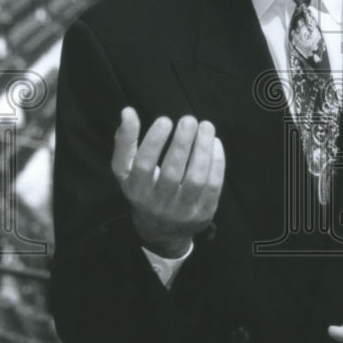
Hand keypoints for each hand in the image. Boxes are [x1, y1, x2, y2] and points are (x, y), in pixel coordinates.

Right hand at [111, 107, 224, 257]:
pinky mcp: (203, 213)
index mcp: (136, 190)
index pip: (143, 165)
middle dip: (182, 143)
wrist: (161, 230)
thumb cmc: (143, 189)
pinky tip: (214, 143)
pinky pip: (213, 186)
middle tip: (189, 119)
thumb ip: (125, 141)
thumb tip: (128, 111)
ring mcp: (182, 211)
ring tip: (206, 126)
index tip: (165, 119)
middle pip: (172, 172)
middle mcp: (158, 204)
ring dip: (203, 150)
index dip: (154, 141)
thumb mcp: (126, 169)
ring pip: (196, 179)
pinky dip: (216, 162)